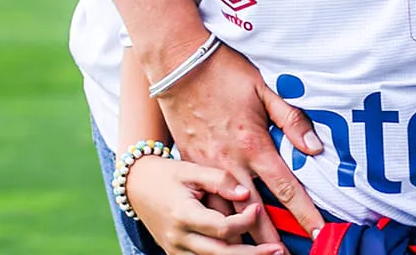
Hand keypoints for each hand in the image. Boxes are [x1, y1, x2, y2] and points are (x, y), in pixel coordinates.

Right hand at [125, 155, 283, 254]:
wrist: (137, 187)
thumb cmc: (169, 174)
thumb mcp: (192, 169)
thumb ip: (220, 179)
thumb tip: (246, 192)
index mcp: (183, 215)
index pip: (220, 228)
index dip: (244, 221)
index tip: (260, 208)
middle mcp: (178, 239)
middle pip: (221, 254)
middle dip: (252, 254)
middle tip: (278, 250)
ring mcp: (176, 251)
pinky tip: (246, 254)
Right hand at [153, 42, 324, 242]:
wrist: (178, 67)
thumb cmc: (225, 74)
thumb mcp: (265, 90)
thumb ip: (292, 121)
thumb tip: (315, 149)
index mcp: (253, 146)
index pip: (286, 188)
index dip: (304, 213)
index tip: (318, 233)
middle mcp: (230, 165)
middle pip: (255, 215)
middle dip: (272, 241)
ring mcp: (205, 170)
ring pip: (225, 218)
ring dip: (242, 239)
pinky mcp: (188, 167)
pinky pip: (203, 205)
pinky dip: (214, 225)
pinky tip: (222, 239)